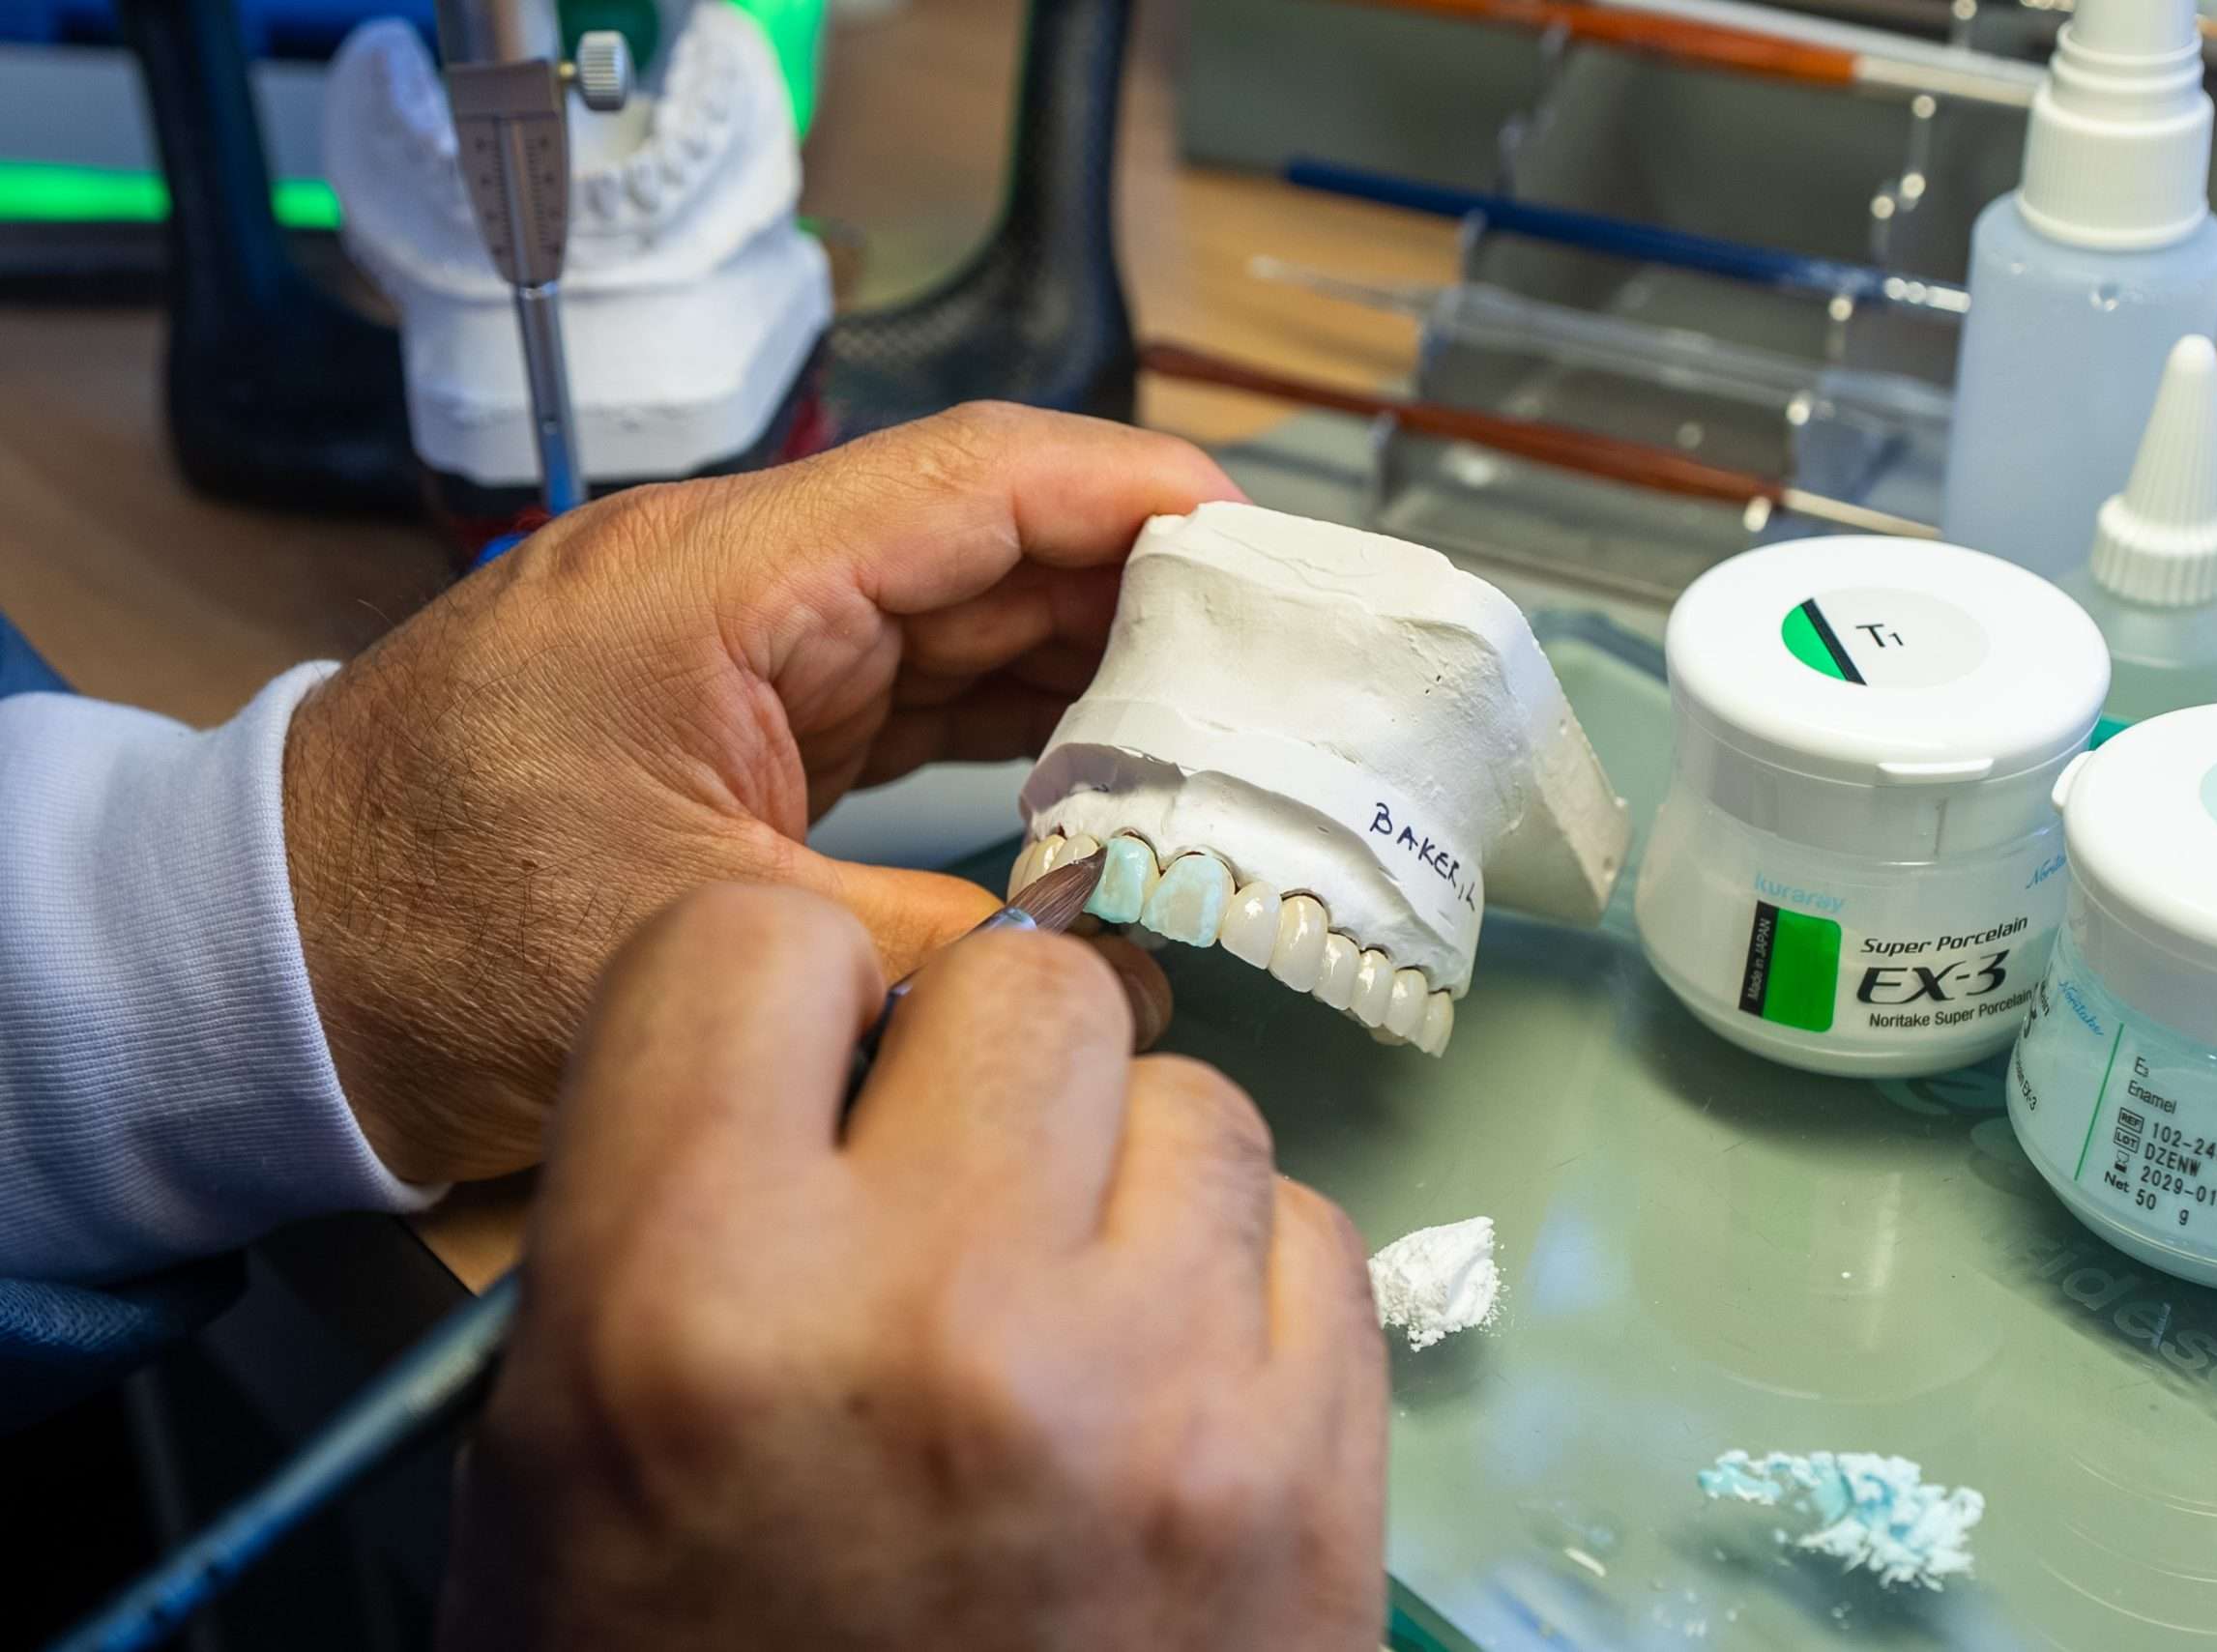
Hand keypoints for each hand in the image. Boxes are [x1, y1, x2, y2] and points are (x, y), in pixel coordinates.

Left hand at [284, 405, 1237, 1183]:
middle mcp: (733, 582)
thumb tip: (1118, 980)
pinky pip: (902, 683)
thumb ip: (942, 949)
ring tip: (1215, 713)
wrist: (273, 971)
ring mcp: (732, 644)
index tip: (1258, 538)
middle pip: (982, 536)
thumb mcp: (719, 943)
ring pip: (951, 609)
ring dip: (1081, 653)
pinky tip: (1095, 755)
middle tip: (1275, 653)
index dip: (1131, 496)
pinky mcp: (729, 712)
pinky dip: (1003, 711)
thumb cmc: (441, 939)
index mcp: (719, 583)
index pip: (972, 481)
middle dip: (1138, 584)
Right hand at [437, 884, 1387, 1651]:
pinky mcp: (1317, 1476)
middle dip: (977, 1076)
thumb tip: (822, 1032)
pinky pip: (1311, 1234)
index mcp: (689, 1311)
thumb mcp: (566, 1470)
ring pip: (1195, 1098)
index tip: (797, 1073)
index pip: (756, 943)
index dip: (774, 1003)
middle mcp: (938, 1318)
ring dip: (1124, 1182)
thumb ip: (667, 1207)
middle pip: (1023, 990)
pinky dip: (1242, 1290)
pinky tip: (1169, 1398)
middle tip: (948, 1201)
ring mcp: (1160, 1397)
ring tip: (1065, 1324)